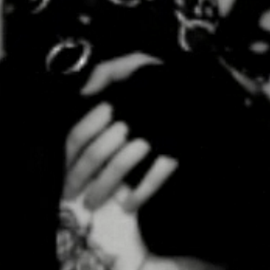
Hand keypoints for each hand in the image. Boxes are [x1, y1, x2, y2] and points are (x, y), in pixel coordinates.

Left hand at [63, 54, 178, 210]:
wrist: (205, 85)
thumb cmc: (165, 77)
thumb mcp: (133, 63)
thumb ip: (106, 73)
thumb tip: (83, 93)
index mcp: (118, 101)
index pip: (82, 132)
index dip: (69, 155)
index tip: (63, 170)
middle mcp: (131, 120)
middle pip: (96, 154)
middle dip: (79, 178)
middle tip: (70, 194)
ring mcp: (153, 137)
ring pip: (119, 167)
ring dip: (102, 189)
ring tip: (92, 204)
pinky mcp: (175, 150)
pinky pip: (155, 176)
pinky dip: (140, 194)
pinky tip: (128, 206)